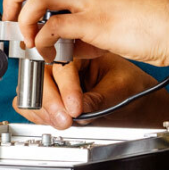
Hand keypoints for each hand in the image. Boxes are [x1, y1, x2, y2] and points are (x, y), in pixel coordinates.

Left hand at [3, 0, 168, 67]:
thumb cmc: (162, 24)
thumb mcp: (119, 20)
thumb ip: (90, 28)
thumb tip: (68, 44)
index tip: (23, 16)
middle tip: (11, 20)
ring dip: (25, 18)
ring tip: (29, 40)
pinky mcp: (96, 20)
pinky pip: (54, 24)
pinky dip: (43, 40)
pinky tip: (49, 55)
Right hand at [15, 54, 168, 129]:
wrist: (137, 99)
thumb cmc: (133, 84)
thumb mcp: (121, 88)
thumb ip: (99, 99)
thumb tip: (79, 109)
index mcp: (80, 47)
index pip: (63, 63)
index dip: (66, 87)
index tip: (75, 107)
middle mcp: (63, 60)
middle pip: (41, 76)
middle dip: (51, 101)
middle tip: (66, 119)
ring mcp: (53, 79)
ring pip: (31, 90)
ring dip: (44, 109)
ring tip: (63, 122)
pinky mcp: (50, 96)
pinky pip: (31, 104)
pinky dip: (39, 114)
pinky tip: (54, 121)